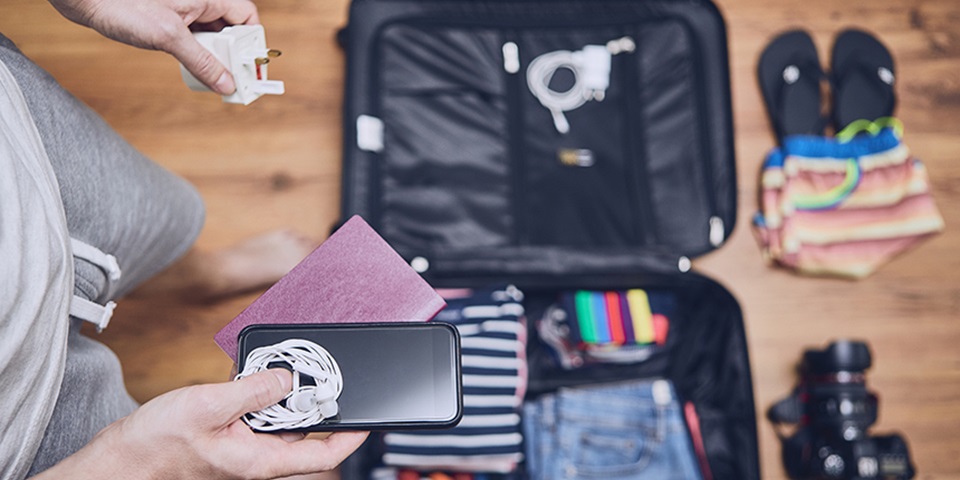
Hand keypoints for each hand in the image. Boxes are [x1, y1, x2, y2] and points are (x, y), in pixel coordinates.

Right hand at [35, 370, 368, 478]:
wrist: (120, 461)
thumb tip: (288, 378)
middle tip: (318, 369)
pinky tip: (252, 375)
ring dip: (285, 393)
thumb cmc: (155, 445)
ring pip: (280, 419)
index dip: (350, 435)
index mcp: (260, 461)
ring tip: (282, 367)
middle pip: (304, 429)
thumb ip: (253, 391)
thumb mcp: (208, 407)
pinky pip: (258, 415)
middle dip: (314, 399)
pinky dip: (261, 393)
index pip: (322, 454)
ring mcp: (244, 449)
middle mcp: (257, 458)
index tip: (368, 416)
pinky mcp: (231, 437)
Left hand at [47, 0, 259, 93]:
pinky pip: (195, 39)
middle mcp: (200, 1)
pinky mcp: (170, 20)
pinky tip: (193, 68)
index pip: (247, 17)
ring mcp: (185, 10)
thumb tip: (227, 85)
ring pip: (213, 36)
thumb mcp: (169, 38)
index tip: (251, 67)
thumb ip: (202, 62)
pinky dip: (199, 55)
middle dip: (234, 54)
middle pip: (232, 29)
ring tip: (213, 77)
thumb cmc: (124, 6)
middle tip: (232, 78)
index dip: (253, 42)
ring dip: (215, 57)